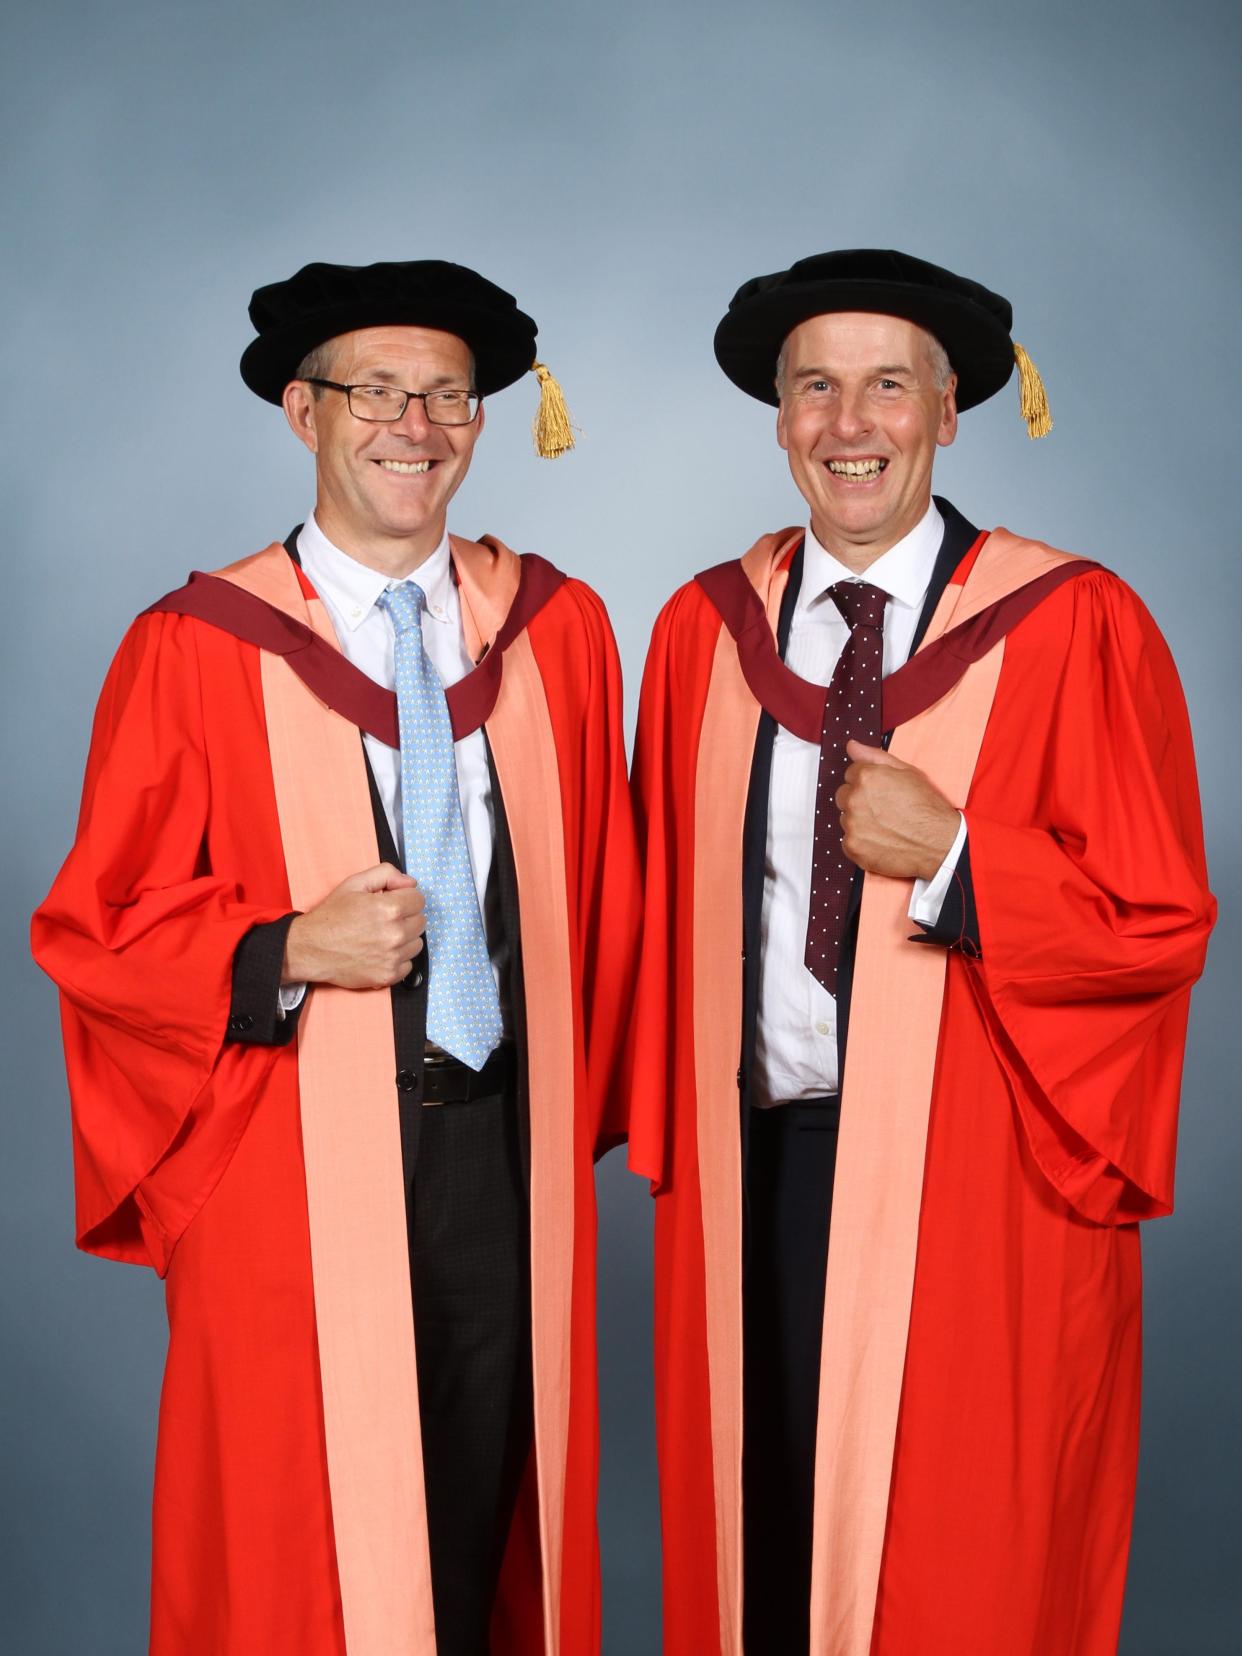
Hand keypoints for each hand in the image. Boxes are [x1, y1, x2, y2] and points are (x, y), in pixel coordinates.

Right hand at [282, 864, 425, 989]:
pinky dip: (398, 959)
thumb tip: (410, 883)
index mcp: (389, 908)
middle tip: (385, 919)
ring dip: (405, 939)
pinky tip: (380, 952)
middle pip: (421, 921)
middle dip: (406, 917)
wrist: (310, 949)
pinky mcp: (388, 976)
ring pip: (417, 943)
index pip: (419, 899)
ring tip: (382, 936)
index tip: (394, 902)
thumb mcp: (354, 884)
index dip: (405, 898)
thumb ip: (386, 874)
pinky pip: (408, 965)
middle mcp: (395, 934)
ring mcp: (392, 957)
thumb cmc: (330, 917)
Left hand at [836, 740, 959, 879]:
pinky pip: (848, 841)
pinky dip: (861, 842)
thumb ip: (875, 757)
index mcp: (866, 777)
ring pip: (846, 819)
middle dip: (858, 800)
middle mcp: (854, 799)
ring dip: (859, 821)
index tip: (881, 792)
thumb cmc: (927, 808)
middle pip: (843, 796)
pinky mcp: (853, 848)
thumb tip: (852, 746)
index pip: (851, 773)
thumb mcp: (908, 772)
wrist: (940, 843)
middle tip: (883, 810)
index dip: (868, 782)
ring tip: (885, 826)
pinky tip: (881, 841)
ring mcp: (852, 825)